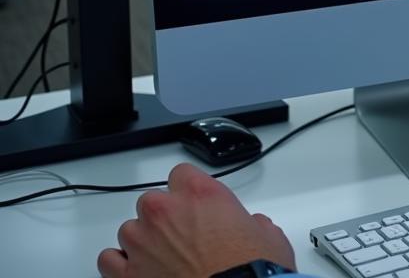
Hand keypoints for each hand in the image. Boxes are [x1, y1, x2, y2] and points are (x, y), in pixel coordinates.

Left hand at [97, 163, 296, 277]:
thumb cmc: (248, 269)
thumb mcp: (266, 235)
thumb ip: (252, 222)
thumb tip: (254, 228)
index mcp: (199, 192)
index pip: (180, 173)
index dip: (187, 190)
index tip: (194, 205)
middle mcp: (165, 210)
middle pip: (151, 201)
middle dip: (163, 217)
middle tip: (180, 237)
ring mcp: (142, 242)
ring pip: (129, 229)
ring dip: (142, 241)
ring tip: (159, 259)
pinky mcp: (127, 275)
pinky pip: (108, 260)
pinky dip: (119, 265)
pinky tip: (135, 271)